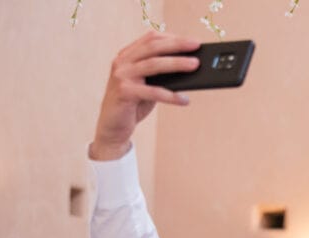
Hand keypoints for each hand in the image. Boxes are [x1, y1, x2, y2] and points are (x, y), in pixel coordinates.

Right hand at [90, 31, 202, 159]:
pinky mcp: (124, 92)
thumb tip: (189, 68)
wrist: (112, 128)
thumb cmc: (133, 105)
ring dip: (176, 64)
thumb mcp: (148, 85)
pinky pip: (153, 92)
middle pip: (153, 47)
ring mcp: (121, 76)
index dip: (172, 38)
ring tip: (195, 65)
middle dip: (177, 45)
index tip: (192, 41)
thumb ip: (161, 75)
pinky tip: (185, 100)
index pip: (150, 39)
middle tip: (196, 46)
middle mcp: (122, 62)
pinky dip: (171, 95)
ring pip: (153, 64)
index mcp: (127, 56)